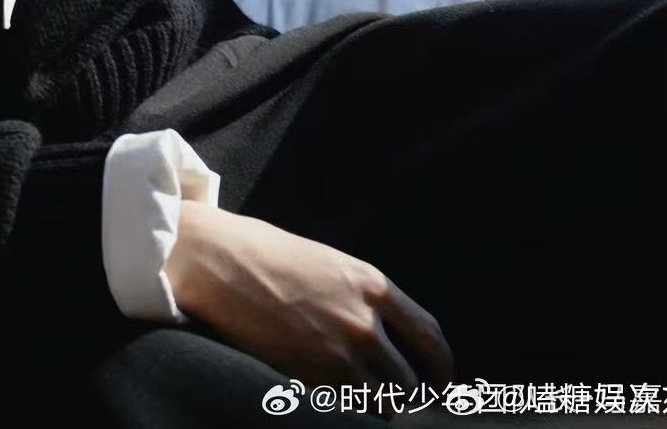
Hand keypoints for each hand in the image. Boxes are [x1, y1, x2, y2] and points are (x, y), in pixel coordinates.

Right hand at [166, 202, 452, 402]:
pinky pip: (346, 408)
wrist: (223, 262)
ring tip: (371, 406)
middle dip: (412, 399)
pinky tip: (339, 404)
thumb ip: (361, 297)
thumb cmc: (270, 255)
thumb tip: (383, 331)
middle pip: (410, 381)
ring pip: (382, 403)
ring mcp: (338, 353)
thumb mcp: (330, 264)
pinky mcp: (310, 377)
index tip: (442, 383)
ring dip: (381, 410)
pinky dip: (349, 412)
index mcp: (372, 285)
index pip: (430, 336)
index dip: (443, 367)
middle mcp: (364, 322)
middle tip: (407, 407)